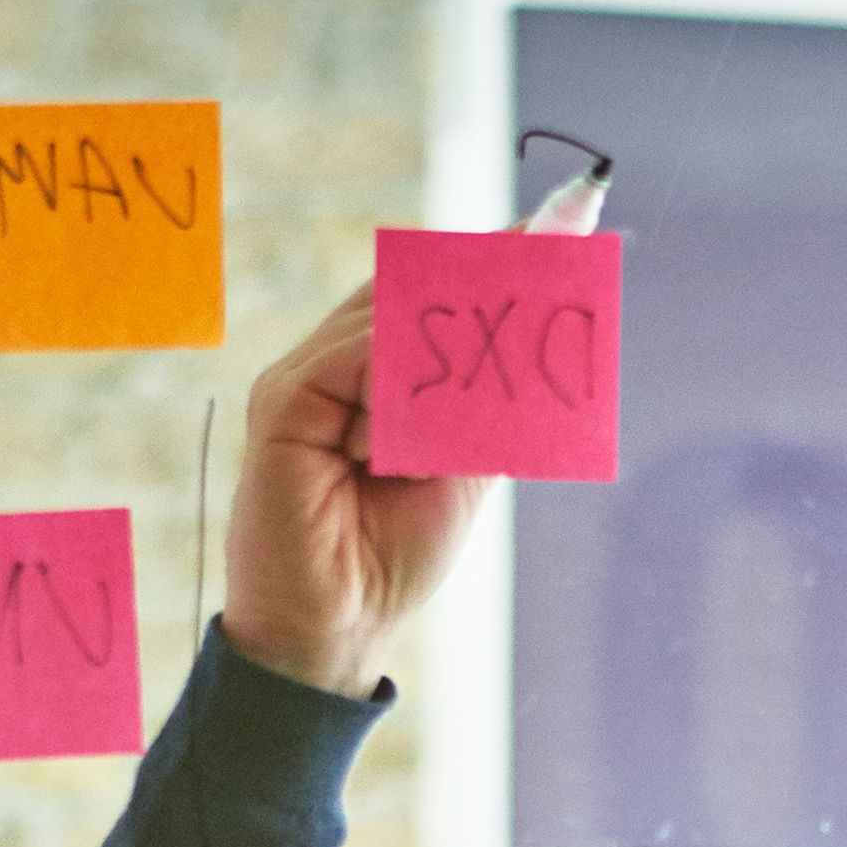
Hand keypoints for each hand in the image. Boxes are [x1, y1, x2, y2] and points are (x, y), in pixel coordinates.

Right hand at [220, 191, 602, 702]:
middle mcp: (340, 359)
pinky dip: (395, 383)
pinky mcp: (283, 399)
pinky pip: (353, 356)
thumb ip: (488, 403)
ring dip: (444, 346)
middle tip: (553, 250)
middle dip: (485, 274)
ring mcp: (307, 374)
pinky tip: (406, 431)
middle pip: (414, 284)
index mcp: (379, 371)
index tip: (562, 223)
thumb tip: (532, 329)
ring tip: (471, 378)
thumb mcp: (465, 467)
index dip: (496, 257)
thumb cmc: (394, 554)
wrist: (337, 623)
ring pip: (390, 316)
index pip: (435, 292)